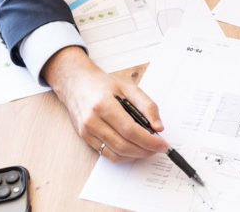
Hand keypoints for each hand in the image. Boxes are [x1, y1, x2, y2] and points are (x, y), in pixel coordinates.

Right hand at [43, 47, 167, 161]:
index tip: (162, 145)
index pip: (130, 130)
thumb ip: (147, 106)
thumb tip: (158, 127)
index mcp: (104, 105)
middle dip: (145, 150)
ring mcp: (87, 132)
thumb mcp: (129, 87)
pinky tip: (133, 149)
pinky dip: (123, 156)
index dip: (148, 141)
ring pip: (115, 154)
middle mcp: (93, 120)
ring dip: (135, 155)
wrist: (76, 83)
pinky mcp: (85, 139)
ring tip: (147, 149)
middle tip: (157, 148)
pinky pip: (107, 154)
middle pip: (123, 145)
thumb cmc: (102, 85)